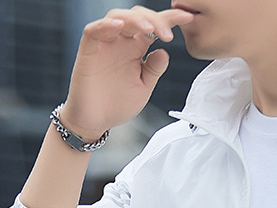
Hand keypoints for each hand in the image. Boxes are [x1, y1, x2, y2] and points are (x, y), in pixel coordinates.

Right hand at [60, 6, 195, 141]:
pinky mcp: (88, 50)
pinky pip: (94, 30)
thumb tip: (165, 52)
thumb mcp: (143, 87)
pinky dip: (106, 25)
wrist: (95, 121)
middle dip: (155, 20)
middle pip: (137, 17)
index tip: (188, 18)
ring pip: (118, 17)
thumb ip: (154, 69)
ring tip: (149, 29)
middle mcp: (121, 42)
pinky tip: (119, 27)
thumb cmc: (117, 104)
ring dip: (135, 20)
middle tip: (169, 34)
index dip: (170, 19)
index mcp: (136, 49)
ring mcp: (104, 44)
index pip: (153, 27)